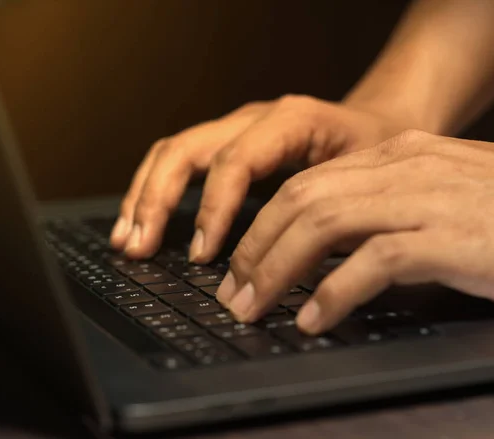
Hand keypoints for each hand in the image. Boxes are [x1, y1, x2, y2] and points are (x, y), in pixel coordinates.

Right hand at [110, 95, 413, 260]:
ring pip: (171, 153)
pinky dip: (155, 193)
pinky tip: (142, 222)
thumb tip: (284, 268)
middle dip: (156, 201)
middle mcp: (253, 121)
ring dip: (143, 197)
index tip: (202, 256)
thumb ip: (326, 214)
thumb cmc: (375, 152)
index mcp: (289, 121)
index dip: (213, 210)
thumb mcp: (364, 179)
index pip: (235, 161)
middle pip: (185, 150)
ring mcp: (235, 130)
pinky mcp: (227, 146)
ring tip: (127, 239)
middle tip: (139, 248)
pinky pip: (178, 162)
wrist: (379, 123)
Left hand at [216, 130, 493, 333]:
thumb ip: (376, 209)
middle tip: (233, 294)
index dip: (261, 228)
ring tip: (256, 308)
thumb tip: (315, 250)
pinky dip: (335, 292)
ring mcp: (428, 197)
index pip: (304, 185)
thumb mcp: (430, 197)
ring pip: (324, 226)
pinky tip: (314, 319)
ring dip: (278, 270)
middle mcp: (405, 167)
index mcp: (394, 156)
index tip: (238, 265)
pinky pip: (374, 261)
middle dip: (257, 251)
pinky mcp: (452, 236)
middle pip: (302, 202)